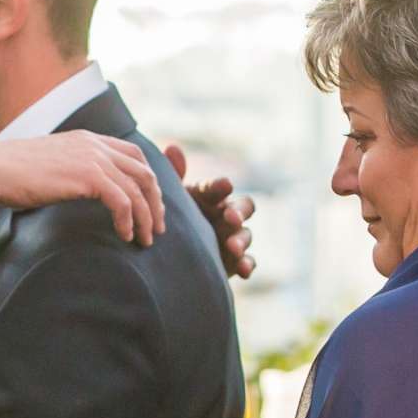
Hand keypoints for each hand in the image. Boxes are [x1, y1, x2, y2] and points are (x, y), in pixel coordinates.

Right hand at [0, 132, 164, 245]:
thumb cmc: (12, 173)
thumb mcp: (50, 164)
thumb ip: (71, 169)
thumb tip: (76, 188)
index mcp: (89, 140)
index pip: (134, 154)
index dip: (149, 179)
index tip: (151, 202)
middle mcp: (96, 145)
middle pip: (144, 171)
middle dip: (156, 201)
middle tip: (156, 226)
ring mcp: (94, 159)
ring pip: (138, 189)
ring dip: (146, 216)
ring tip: (145, 238)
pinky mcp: (89, 177)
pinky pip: (122, 201)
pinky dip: (128, 220)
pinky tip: (124, 234)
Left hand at [165, 143, 256, 279]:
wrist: (169, 258)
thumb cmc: (172, 220)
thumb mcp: (170, 200)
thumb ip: (173, 177)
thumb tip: (173, 147)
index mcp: (210, 196)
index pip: (218, 188)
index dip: (220, 186)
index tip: (224, 185)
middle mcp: (226, 214)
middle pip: (243, 207)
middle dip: (239, 211)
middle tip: (230, 216)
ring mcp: (233, 237)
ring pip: (246, 234)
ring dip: (241, 239)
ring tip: (232, 246)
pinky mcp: (235, 260)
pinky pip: (248, 261)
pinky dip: (248, 264)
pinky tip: (245, 269)